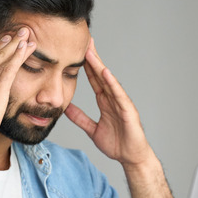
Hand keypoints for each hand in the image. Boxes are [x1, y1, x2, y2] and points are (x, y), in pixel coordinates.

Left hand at [65, 38, 153, 167]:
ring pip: (108, 81)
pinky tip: (105, 73)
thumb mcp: (92, 130)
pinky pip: (118, 95)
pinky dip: (112, 83)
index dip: (85, 65)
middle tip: (84, 40)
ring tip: (90, 52)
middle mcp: (113, 98)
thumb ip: (80, 118)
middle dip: (92, 58)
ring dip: (99, 66)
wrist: (131, 157)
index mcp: (105, 101)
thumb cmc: (117, 144)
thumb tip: (66, 109)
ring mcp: (121, 103)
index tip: (76, 51)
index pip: (93, 79)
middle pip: (101, 74)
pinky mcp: (128, 111)